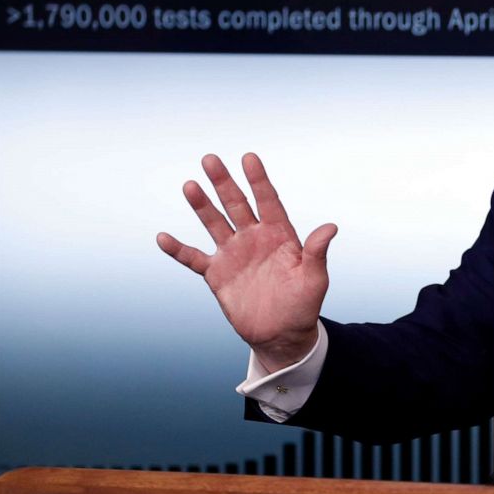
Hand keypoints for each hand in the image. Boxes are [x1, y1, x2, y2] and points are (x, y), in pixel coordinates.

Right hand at [157, 153, 336, 371]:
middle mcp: (254, 239)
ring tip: (190, 185)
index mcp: (279, 235)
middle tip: (210, 159)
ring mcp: (234, 254)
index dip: (259, 180)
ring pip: (214, 224)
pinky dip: (178, 249)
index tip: (249, 158)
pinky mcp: (217, 274)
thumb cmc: (304, 305)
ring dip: (202, 206)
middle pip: (237, 205)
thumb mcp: (314, 279)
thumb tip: (331, 227)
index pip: (268, 201)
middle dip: (224, 183)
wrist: (282, 335)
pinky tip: (162, 237)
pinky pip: (194, 259)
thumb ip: (317, 253)